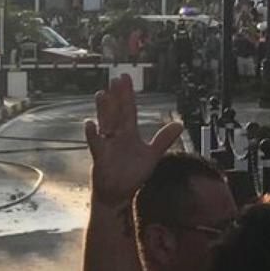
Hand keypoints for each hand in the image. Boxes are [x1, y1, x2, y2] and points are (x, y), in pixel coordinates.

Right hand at [85, 74, 181, 204]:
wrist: (118, 193)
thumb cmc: (131, 174)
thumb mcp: (151, 155)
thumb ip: (162, 139)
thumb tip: (179, 124)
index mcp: (128, 133)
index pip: (128, 109)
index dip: (127, 94)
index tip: (124, 77)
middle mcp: (116, 136)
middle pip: (116, 112)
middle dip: (116, 96)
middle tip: (115, 78)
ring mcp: (107, 145)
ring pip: (105, 124)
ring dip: (103, 110)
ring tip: (101, 94)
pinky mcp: (100, 157)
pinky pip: (96, 144)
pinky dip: (93, 134)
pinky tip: (90, 124)